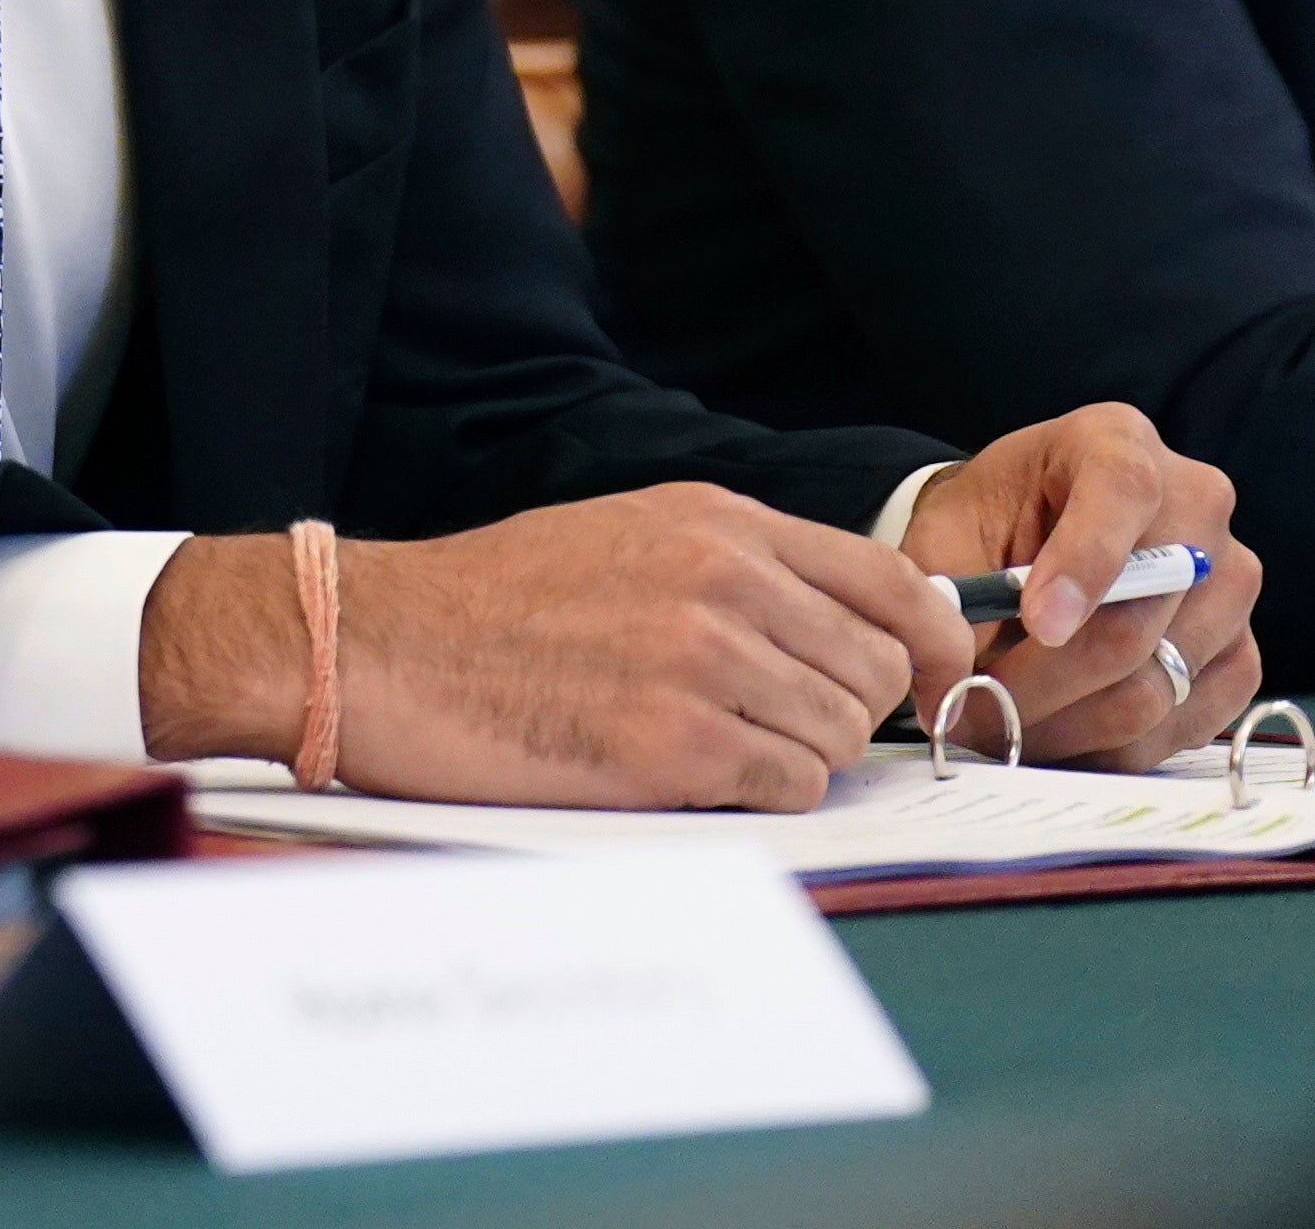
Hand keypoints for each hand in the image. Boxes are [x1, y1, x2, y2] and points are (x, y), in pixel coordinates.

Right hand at [141, 486, 977, 811]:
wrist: (382, 645)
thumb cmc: (491, 605)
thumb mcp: (624, 538)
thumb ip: (737, 568)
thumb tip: (853, 633)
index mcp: (714, 521)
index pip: (890, 583)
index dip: (932, 644)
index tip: (930, 683)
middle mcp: (721, 578)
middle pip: (875, 672)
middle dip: (842, 713)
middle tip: (769, 727)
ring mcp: (701, 658)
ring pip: (838, 737)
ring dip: (791, 757)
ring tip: (703, 745)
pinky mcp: (674, 741)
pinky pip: (788, 786)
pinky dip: (754, 793)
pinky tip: (681, 771)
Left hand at [894, 408, 1255, 769]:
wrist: (1033, 537)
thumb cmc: (990, 522)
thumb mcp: (951, 529)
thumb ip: (954, 586)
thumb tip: (962, 674)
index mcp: (1116, 442)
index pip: (1123, 492)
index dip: (1082, 566)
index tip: (1037, 626)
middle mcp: (1196, 504)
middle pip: (1136, 616)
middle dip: (1045, 679)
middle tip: (976, 710)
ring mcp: (1232, 582)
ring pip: (1157, 683)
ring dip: (1068, 722)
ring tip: (1002, 724)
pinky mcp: (1241, 652)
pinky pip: (1185, 722)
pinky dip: (1112, 744)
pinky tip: (1058, 730)